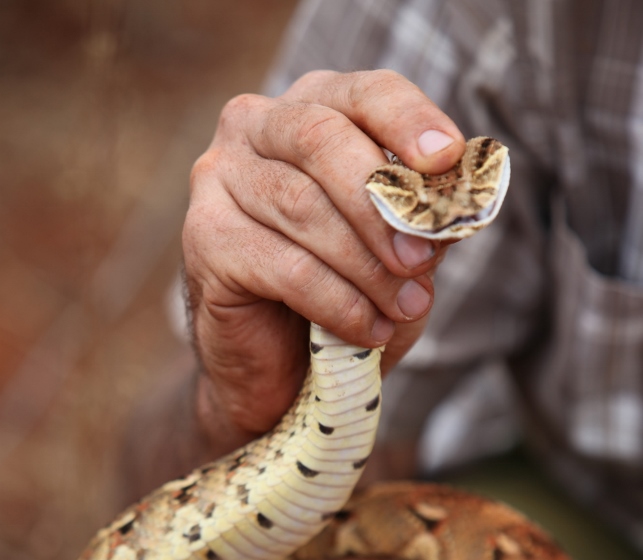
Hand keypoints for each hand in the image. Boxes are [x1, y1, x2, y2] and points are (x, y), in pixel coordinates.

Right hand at [182, 69, 464, 453]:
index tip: (448, 157)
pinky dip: (338, 302)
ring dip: (366, 265)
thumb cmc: (342, 296)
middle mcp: (253, 128)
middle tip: (421, 258)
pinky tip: (369, 330)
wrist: (280, 370)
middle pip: (321, 138)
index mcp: (310, 109)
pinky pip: (285, 267)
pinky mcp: (205, 240)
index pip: (363, 93)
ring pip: (303, 207)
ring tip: (404, 307)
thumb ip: (420, 220)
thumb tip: (449, 209)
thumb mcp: (397, 252)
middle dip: (381, 203)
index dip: (408, 120)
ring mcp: (219, 180)